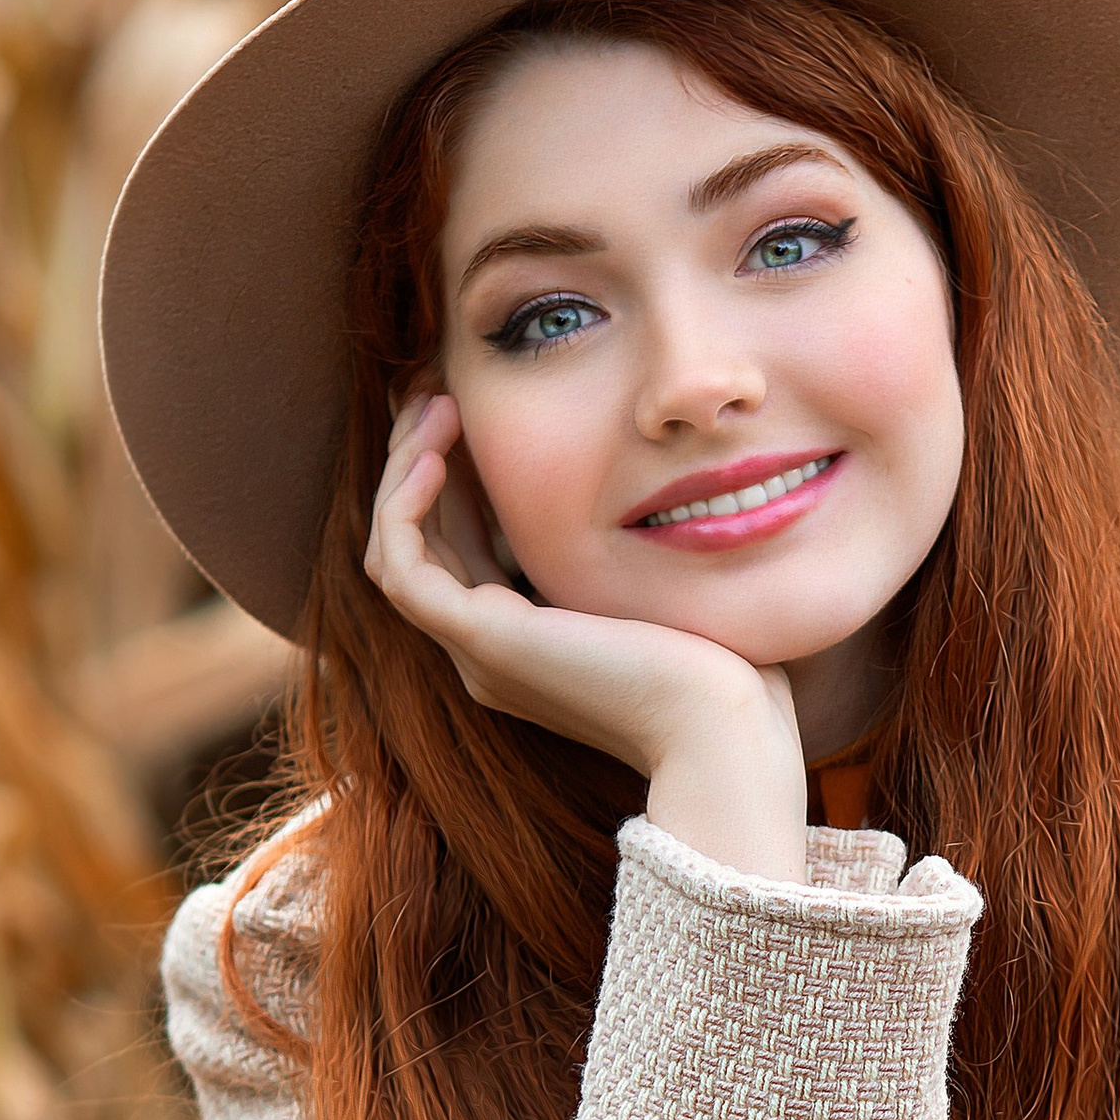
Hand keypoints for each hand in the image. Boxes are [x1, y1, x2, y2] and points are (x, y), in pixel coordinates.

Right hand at [365, 394, 808, 877]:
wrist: (723, 727)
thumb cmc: (723, 666)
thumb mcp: (663, 584)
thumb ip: (629, 543)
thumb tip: (651, 477)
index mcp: (528, 645)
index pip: (462, 550)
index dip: (458, 477)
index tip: (474, 412)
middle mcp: (490, 653)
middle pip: (421, 545)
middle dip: (423, 462)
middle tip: (441, 393)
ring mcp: (479, 651)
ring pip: (396, 552)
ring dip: (407, 474)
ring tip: (438, 407)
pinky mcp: (482, 640)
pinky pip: (402, 567)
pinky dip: (405, 506)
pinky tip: (436, 453)